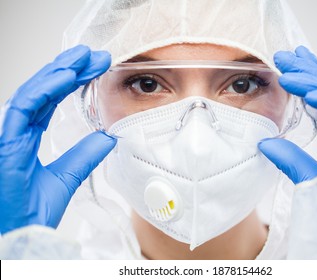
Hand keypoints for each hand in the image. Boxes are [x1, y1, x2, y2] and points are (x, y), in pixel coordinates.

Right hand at [0, 45, 116, 233]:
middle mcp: (15, 132)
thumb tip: (108, 137)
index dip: (70, 82)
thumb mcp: (66, 178)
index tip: (94, 68)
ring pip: (32, 93)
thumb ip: (84, 155)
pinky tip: (66, 76)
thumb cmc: (33, 212)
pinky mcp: (6, 143)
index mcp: (26, 138)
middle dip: (67, 69)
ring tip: (83, 57)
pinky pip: (24, 108)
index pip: (48, 101)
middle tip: (93, 55)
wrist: (21, 238)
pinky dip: (45, 90)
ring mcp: (8, 135)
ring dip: (58, 72)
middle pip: (40, 91)